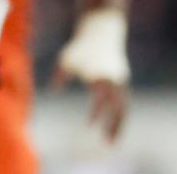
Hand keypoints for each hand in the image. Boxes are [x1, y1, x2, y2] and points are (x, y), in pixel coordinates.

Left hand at [52, 9, 129, 141]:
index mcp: (99, 75)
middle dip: (112, 126)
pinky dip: (120, 117)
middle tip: (106, 144)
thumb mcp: (66, 60)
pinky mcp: (123, 81)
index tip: (89, 125)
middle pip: (117, 108)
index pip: (100, 99)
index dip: (96, 113)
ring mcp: (120, 81)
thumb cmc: (80, 47)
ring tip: (111, 142)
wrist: (101, 31)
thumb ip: (59, 76)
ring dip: (118, 126)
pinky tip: (114, 128)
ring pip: (123, 108)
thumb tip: (52, 92)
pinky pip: (124, 103)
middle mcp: (113, 80)